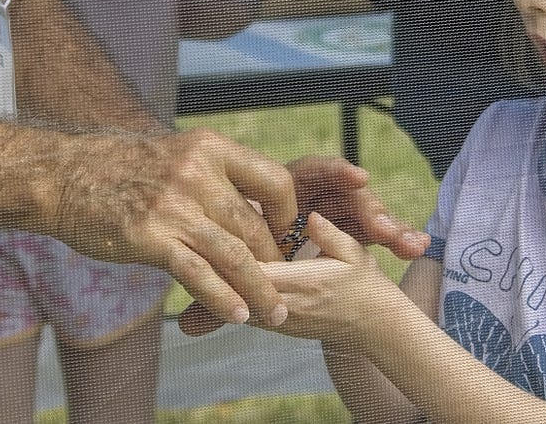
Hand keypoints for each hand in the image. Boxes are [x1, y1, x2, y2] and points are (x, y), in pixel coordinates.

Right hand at [52, 127, 296, 327]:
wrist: (64, 174)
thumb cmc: (121, 169)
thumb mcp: (176, 156)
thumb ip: (213, 179)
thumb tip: (248, 213)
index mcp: (210, 148)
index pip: (274, 181)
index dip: (287, 215)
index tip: (285, 239)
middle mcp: (197, 172)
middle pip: (254, 225)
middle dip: (276, 262)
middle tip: (286, 287)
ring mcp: (174, 205)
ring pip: (234, 254)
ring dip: (260, 289)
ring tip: (276, 312)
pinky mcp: (150, 237)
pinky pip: (198, 273)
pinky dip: (222, 297)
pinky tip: (237, 315)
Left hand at [178, 156, 427, 334]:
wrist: (371, 327)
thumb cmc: (363, 284)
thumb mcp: (354, 254)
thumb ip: (331, 235)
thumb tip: (312, 217)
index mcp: (301, 285)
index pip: (254, 267)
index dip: (227, 248)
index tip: (202, 226)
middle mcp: (282, 306)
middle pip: (232, 286)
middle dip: (205, 264)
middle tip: (175, 239)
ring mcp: (275, 320)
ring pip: (230, 301)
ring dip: (208, 280)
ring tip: (178, 252)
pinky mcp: (271, 324)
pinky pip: (238, 308)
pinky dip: (219, 292)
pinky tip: (200, 270)